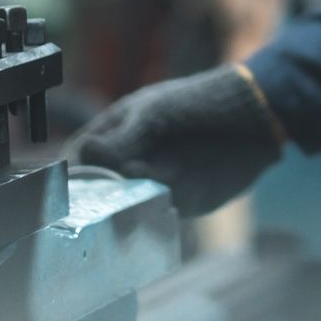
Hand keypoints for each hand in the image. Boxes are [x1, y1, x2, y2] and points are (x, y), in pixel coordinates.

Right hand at [66, 65, 283, 214]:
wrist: (254, 118)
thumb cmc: (200, 103)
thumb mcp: (154, 113)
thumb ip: (120, 139)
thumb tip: (83, 156)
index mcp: (116, 131)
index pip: (79, 156)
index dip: (71, 174)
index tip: (66, 190)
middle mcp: (129, 160)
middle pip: (99, 190)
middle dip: (99, 198)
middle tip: (110, 193)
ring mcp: (153, 182)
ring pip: (127, 208)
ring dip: (131, 207)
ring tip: (151, 185)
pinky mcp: (179, 202)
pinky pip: (158, 217)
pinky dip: (156, 218)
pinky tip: (162, 207)